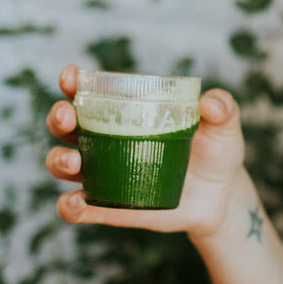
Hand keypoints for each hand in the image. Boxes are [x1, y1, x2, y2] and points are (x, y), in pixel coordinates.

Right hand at [45, 65, 248, 240]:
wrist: (221, 198)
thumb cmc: (216, 151)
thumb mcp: (224, 127)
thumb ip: (222, 109)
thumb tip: (210, 103)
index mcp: (126, 113)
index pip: (90, 93)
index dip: (73, 82)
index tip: (70, 75)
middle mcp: (105, 141)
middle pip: (66, 126)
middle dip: (58, 117)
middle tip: (67, 117)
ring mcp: (104, 174)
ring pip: (63, 164)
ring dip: (58, 160)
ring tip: (74, 163)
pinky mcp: (108, 207)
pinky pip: (77, 208)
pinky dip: (69, 206)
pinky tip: (75, 203)